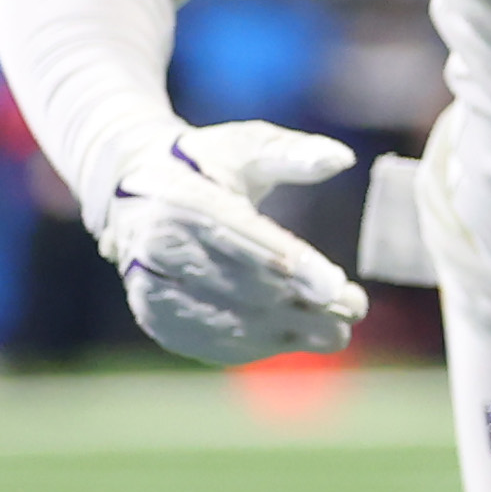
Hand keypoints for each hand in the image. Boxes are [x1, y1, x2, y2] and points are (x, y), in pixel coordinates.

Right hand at [98, 124, 367, 365]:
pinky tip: (300, 337)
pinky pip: (216, 345)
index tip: (337, 285)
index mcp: (180, 202)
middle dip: (304, 304)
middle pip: (240, 288)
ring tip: (339, 328)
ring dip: (292, 333)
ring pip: (231, 324)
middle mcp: (157, 250)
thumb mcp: (244, 145)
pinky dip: (264, 346)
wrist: (135, 198)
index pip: (241, 239)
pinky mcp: (159, 321)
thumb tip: (341, 159)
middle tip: (356, 307)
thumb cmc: (204, 167)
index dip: (291, 265)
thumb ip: (292, 153)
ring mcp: (153, 291)